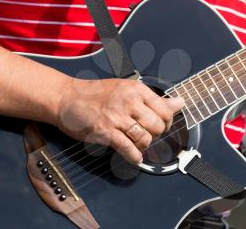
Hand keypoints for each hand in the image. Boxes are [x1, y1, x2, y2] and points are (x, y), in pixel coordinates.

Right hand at [56, 78, 183, 163]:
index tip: (160, 125)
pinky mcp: (105, 132)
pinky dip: (134, 156)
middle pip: (158, 126)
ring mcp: (116, 117)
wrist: (66, 97)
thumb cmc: (95, 94)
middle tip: (146, 135)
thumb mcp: (126, 88)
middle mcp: (129, 101)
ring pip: (145, 138)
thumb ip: (153, 98)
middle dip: (155, 135)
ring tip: (136, 144)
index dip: (166, 122)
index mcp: (136, 90)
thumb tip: (180, 102)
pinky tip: (133, 156)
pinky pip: (128, 149)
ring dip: (143, 145)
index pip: (166, 110)